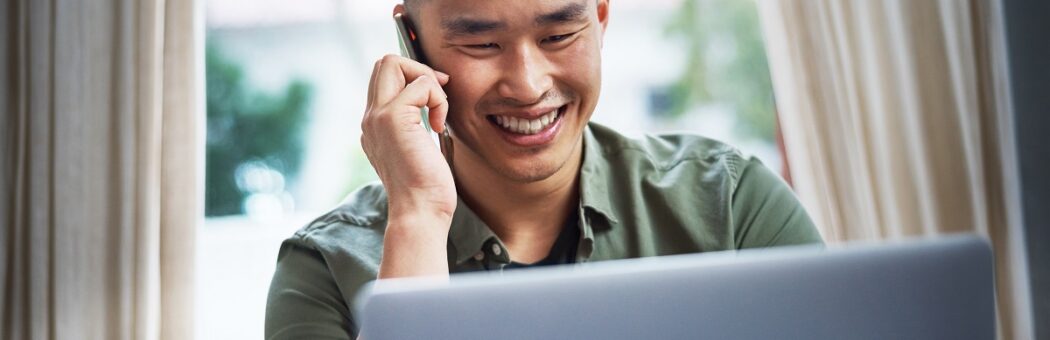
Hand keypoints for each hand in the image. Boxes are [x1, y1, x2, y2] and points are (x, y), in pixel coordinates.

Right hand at [362, 54, 454, 222]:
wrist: (420, 212)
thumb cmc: (427, 189)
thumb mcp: (419, 150)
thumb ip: (416, 125)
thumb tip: (432, 101)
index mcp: (374, 125)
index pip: (384, 78)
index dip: (413, 78)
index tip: (436, 100)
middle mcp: (370, 118)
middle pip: (384, 62)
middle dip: (418, 70)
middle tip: (438, 96)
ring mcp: (378, 116)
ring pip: (393, 62)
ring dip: (426, 81)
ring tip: (437, 113)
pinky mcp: (394, 117)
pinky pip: (421, 83)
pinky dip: (438, 99)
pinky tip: (439, 126)